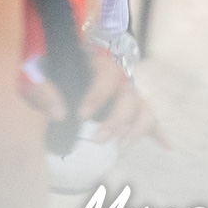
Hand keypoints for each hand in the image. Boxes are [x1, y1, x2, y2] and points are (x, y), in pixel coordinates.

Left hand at [22, 45, 167, 148]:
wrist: (62, 62)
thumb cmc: (51, 66)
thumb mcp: (39, 72)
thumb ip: (43, 89)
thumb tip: (58, 113)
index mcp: (98, 62)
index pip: (107, 75)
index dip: (97, 95)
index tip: (81, 115)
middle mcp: (119, 77)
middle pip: (129, 96)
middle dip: (117, 120)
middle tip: (98, 140)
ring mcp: (127, 93)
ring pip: (143, 108)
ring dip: (138, 128)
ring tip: (122, 145)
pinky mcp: (130, 109)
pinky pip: (150, 118)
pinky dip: (158, 132)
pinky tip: (167, 146)